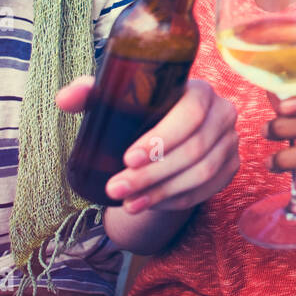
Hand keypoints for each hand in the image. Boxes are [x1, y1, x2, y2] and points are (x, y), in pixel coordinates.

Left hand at [56, 75, 239, 215]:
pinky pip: (208, 189)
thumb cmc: (141, 112)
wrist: (170, 134)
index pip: (190, 113)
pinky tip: (151, 205)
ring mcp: (230, 141)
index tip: (128, 158)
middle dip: (153, 174)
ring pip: (202, 173)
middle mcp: (223, 112)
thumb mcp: (115, 100)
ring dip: (163, 192)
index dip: (162, 138)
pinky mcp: (231, 166)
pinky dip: (178, 200)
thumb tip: (64, 99)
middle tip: (116, 188)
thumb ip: (89, 94)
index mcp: (199, 90)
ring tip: (129, 203)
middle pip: (195, 148)